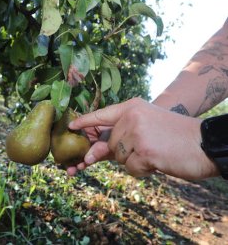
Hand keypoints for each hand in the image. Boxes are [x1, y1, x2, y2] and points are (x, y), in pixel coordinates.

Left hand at [68, 98, 218, 179]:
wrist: (206, 143)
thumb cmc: (175, 137)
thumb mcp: (146, 129)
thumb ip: (119, 138)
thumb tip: (89, 156)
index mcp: (132, 107)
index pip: (102, 114)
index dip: (85, 121)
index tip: (70, 126)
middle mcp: (131, 117)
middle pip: (109, 143)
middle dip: (121, 152)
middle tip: (147, 148)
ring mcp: (136, 134)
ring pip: (118, 157)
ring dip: (135, 161)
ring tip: (155, 152)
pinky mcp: (144, 152)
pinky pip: (130, 168)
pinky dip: (143, 170)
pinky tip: (158, 161)